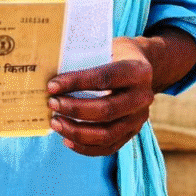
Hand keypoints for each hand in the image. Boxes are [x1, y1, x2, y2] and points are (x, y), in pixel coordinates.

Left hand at [45, 37, 153, 156]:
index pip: (104, 78)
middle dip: (74, 109)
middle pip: (106, 110)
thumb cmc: (117, 55)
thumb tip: (52, 74)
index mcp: (138, 71)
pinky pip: (108, 147)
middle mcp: (143, 97)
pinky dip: (85, 147)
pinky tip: (66, 139)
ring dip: (77, 131)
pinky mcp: (133, 133)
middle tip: (52, 104)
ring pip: (106, 134)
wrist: (144, 69)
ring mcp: (139, 119)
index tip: (52, 86)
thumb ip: (86, 60)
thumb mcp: (108, 48)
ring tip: (55, 122)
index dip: (76, 83)